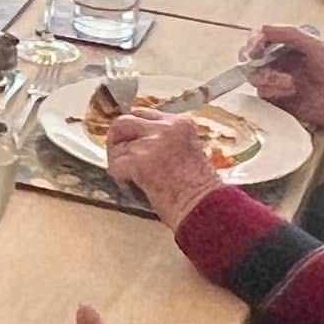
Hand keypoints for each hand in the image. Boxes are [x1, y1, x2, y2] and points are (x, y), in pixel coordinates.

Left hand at [103, 112, 221, 227]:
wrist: (208, 209)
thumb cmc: (202, 191)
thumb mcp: (189, 152)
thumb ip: (166, 142)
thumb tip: (139, 141)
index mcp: (181, 123)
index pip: (144, 114)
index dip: (134, 131)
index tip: (130, 142)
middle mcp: (166, 128)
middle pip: (124, 122)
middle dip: (117, 139)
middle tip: (118, 156)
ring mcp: (151, 143)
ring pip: (118, 146)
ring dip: (119, 163)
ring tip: (132, 179)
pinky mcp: (139, 162)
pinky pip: (115, 165)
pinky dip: (120, 179)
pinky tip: (132, 187)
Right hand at [242, 24, 323, 141]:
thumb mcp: (316, 46)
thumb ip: (290, 33)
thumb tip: (262, 28)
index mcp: (290, 46)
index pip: (262, 37)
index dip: (253, 41)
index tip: (255, 48)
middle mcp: (281, 61)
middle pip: (251, 56)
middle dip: (252, 59)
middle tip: (255, 62)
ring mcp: (279, 81)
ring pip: (254, 75)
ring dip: (266, 76)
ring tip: (287, 82)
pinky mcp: (279, 100)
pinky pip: (262, 92)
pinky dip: (272, 90)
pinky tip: (289, 91)